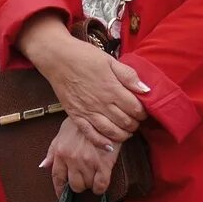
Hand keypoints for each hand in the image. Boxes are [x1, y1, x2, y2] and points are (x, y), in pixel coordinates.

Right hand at [23, 16, 147, 142]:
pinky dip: (101, 142)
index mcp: (112, 88)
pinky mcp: (75, 115)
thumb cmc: (83, 56)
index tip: (142, 110)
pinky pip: (90, 134)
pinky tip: (109, 144)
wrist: (56, 57)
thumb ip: (128, 75)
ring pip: (112, 132)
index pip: (136, 109)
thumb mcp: (109, 60)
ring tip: (125, 130)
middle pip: (126, 123)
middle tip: (134, 119)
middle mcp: (101, 103)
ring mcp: (88, 111)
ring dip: (123, 135)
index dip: (143, 112)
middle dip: (135, 124)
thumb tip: (146, 90)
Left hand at [44, 116, 118, 195]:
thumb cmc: (80, 125)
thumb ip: (52, 151)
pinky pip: (101, 185)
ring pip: (87, 185)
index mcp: (60, 152)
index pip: (57, 177)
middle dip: (78, 185)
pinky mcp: (103, 164)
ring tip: (92, 175)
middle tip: (82, 179)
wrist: (100, 117)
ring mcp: (88, 162)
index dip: (59, 189)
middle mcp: (72, 159)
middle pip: (74, 185)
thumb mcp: (61, 134)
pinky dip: (100, 188)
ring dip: (89, 184)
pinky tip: (100, 184)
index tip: (61, 195)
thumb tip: (43, 166)